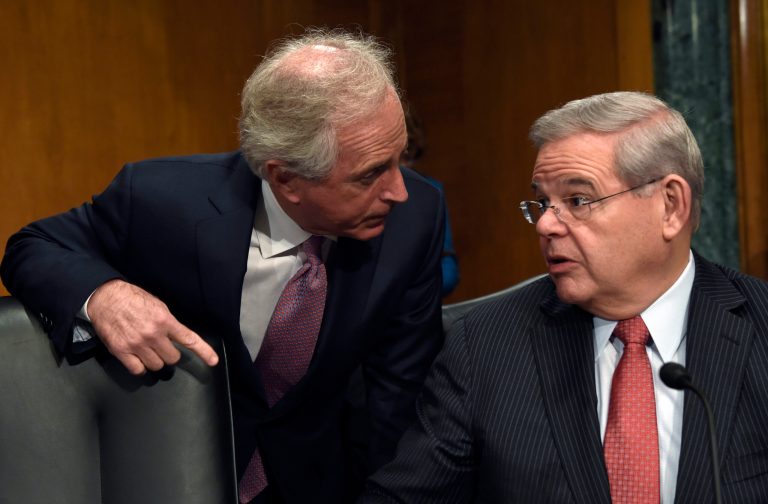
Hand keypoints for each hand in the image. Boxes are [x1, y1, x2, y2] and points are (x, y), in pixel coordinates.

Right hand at [88, 279, 218, 374]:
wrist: (106, 298)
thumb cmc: (132, 299)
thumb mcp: (157, 305)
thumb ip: (168, 322)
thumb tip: (177, 336)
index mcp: (165, 320)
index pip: (189, 339)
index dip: (204, 351)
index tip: (213, 361)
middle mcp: (153, 334)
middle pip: (172, 358)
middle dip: (169, 354)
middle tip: (161, 346)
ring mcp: (137, 344)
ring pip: (156, 366)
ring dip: (155, 360)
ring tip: (147, 349)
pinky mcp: (121, 351)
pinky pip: (138, 370)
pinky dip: (140, 367)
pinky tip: (138, 359)